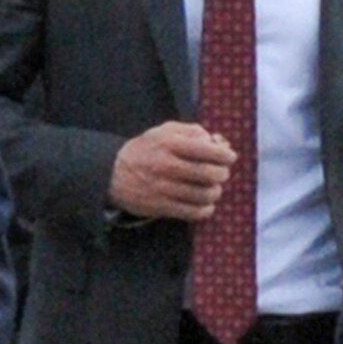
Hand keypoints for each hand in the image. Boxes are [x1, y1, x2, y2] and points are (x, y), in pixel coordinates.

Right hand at [110, 120, 235, 222]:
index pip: (208, 150)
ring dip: (215, 192)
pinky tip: (204, 204)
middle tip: (221, 173)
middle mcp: (166, 165)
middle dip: (222, 174)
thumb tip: (219, 143)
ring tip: (212, 188)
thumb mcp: (165, 131)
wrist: (113, 173)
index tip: (229, 158)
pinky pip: (193, 212)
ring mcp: (162, 188)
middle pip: (210, 174)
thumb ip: (194, 132)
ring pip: (204, 194)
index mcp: (169, 143)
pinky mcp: (160, 207)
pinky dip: (206, 209)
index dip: (226, 156)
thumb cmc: (147, 149)